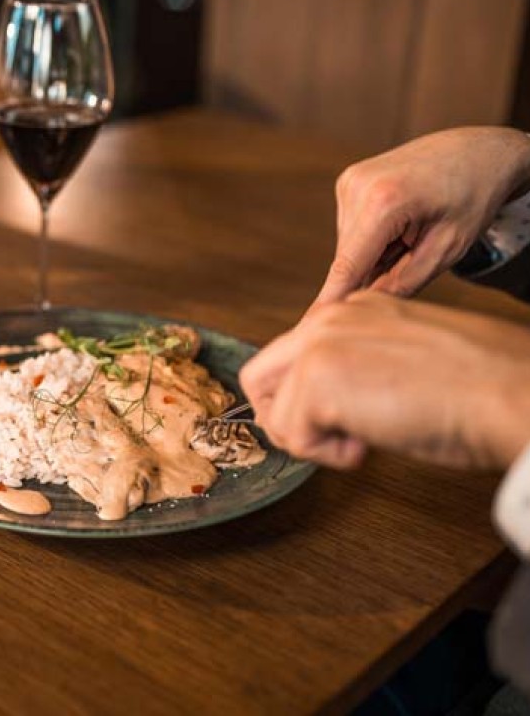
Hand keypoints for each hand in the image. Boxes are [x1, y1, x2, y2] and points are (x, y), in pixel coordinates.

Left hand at [239, 291, 529, 470]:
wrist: (510, 393)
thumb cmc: (478, 390)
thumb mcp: (404, 365)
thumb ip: (359, 371)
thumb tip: (329, 407)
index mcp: (353, 309)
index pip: (291, 359)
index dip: (309, 403)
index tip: (352, 421)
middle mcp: (329, 318)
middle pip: (261, 379)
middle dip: (288, 420)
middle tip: (335, 440)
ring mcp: (318, 344)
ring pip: (271, 411)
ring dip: (311, 441)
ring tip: (360, 441)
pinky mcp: (318, 378)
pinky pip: (292, 437)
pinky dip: (326, 456)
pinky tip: (366, 446)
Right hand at [310, 127, 529, 310]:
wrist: (477, 151)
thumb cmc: (472, 198)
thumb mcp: (447, 249)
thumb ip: (403, 283)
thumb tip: (362, 310)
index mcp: (386, 201)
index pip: (348, 265)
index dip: (330, 300)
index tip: (307, 329)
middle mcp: (358, 186)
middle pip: (349, 258)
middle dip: (373, 272)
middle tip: (416, 254)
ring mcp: (350, 180)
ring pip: (349, 246)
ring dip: (375, 254)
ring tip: (413, 233)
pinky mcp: (348, 181)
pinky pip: (351, 229)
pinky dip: (372, 238)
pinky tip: (401, 223)